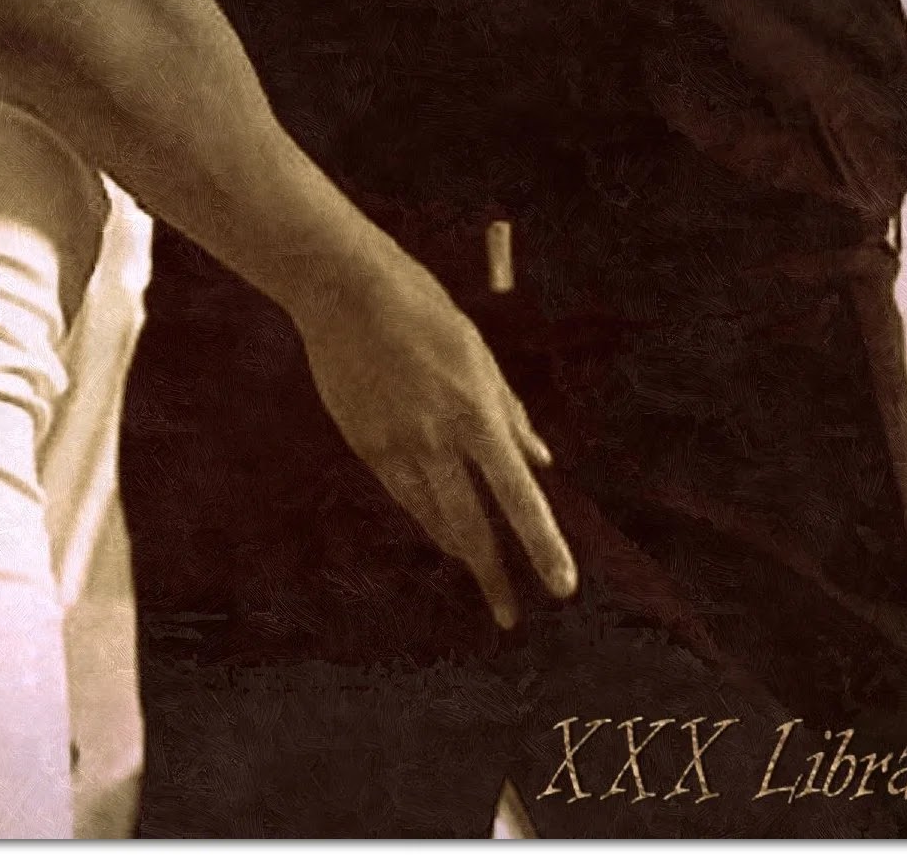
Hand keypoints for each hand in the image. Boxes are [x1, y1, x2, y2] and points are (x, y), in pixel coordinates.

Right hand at [295, 255, 577, 627]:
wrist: (345, 291)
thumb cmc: (423, 312)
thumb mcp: (479, 356)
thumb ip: (510, 414)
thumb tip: (541, 460)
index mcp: (476, 413)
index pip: (519, 497)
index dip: (542, 546)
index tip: (561, 587)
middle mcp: (437, 438)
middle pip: (471, 526)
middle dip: (493, 574)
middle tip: (510, 615)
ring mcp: (396, 445)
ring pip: (432, 516)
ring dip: (458, 548)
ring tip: (479, 570)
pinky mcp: (364, 443)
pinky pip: (402, 492)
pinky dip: (424, 513)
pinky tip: (438, 528)